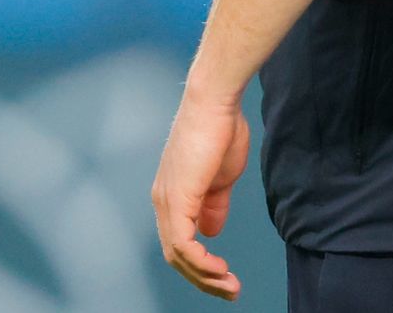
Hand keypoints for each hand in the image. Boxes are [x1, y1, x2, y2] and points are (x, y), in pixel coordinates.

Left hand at [152, 82, 251, 300]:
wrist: (215, 102)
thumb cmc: (220, 129)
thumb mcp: (222, 176)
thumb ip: (215, 204)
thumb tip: (212, 231)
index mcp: (172, 195)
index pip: (180, 242)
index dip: (201, 264)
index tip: (226, 275)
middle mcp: (162, 202)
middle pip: (176, 256)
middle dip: (204, 279)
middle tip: (230, 291)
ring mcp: (167, 202)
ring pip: (178, 256)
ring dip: (206, 277)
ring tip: (230, 286)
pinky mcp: (176, 200)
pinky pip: (184, 245)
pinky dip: (202, 264)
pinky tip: (219, 269)